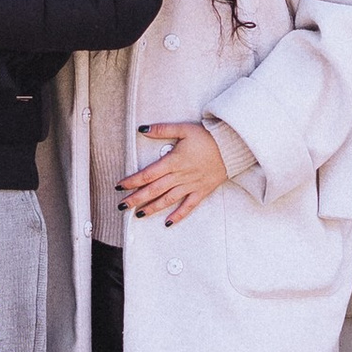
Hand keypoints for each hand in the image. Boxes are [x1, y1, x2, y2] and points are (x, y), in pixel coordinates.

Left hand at [119, 124, 234, 224]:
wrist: (231, 147)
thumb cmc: (207, 137)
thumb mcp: (183, 129)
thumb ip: (162, 130)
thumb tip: (142, 129)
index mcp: (173, 161)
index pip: (148, 174)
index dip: (133, 181)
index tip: (120, 186)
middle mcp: (180, 176)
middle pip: (154, 190)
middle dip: (137, 198)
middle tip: (122, 206)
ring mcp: (191, 185)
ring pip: (168, 200)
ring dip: (152, 208)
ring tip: (138, 215)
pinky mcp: (201, 191)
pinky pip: (188, 206)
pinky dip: (178, 215)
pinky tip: (168, 222)